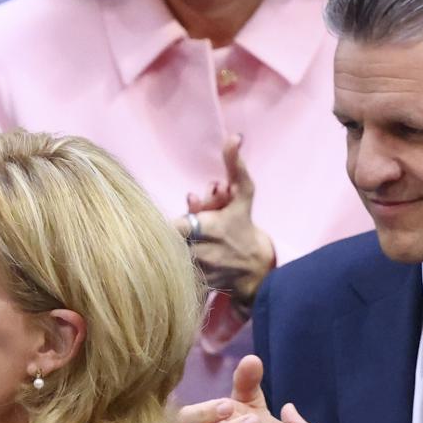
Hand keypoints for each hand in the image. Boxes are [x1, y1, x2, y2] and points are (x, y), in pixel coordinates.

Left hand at [177, 136, 275, 307]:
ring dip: (168, 247)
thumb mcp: (243, 194)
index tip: (165, 217)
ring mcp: (195, 271)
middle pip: (168, 239)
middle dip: (169, 231)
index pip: (171, 225)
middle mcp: (200, 252)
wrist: (256, 268)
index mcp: (208, 228)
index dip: (166, 221)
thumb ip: (235, 166)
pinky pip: (171, 275)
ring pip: (168, 257)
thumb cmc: (244, 226)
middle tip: (171, 228)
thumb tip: (235, 136)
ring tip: (176, 243)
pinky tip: (172, 259)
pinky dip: (169, 266)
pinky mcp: (191, 286)